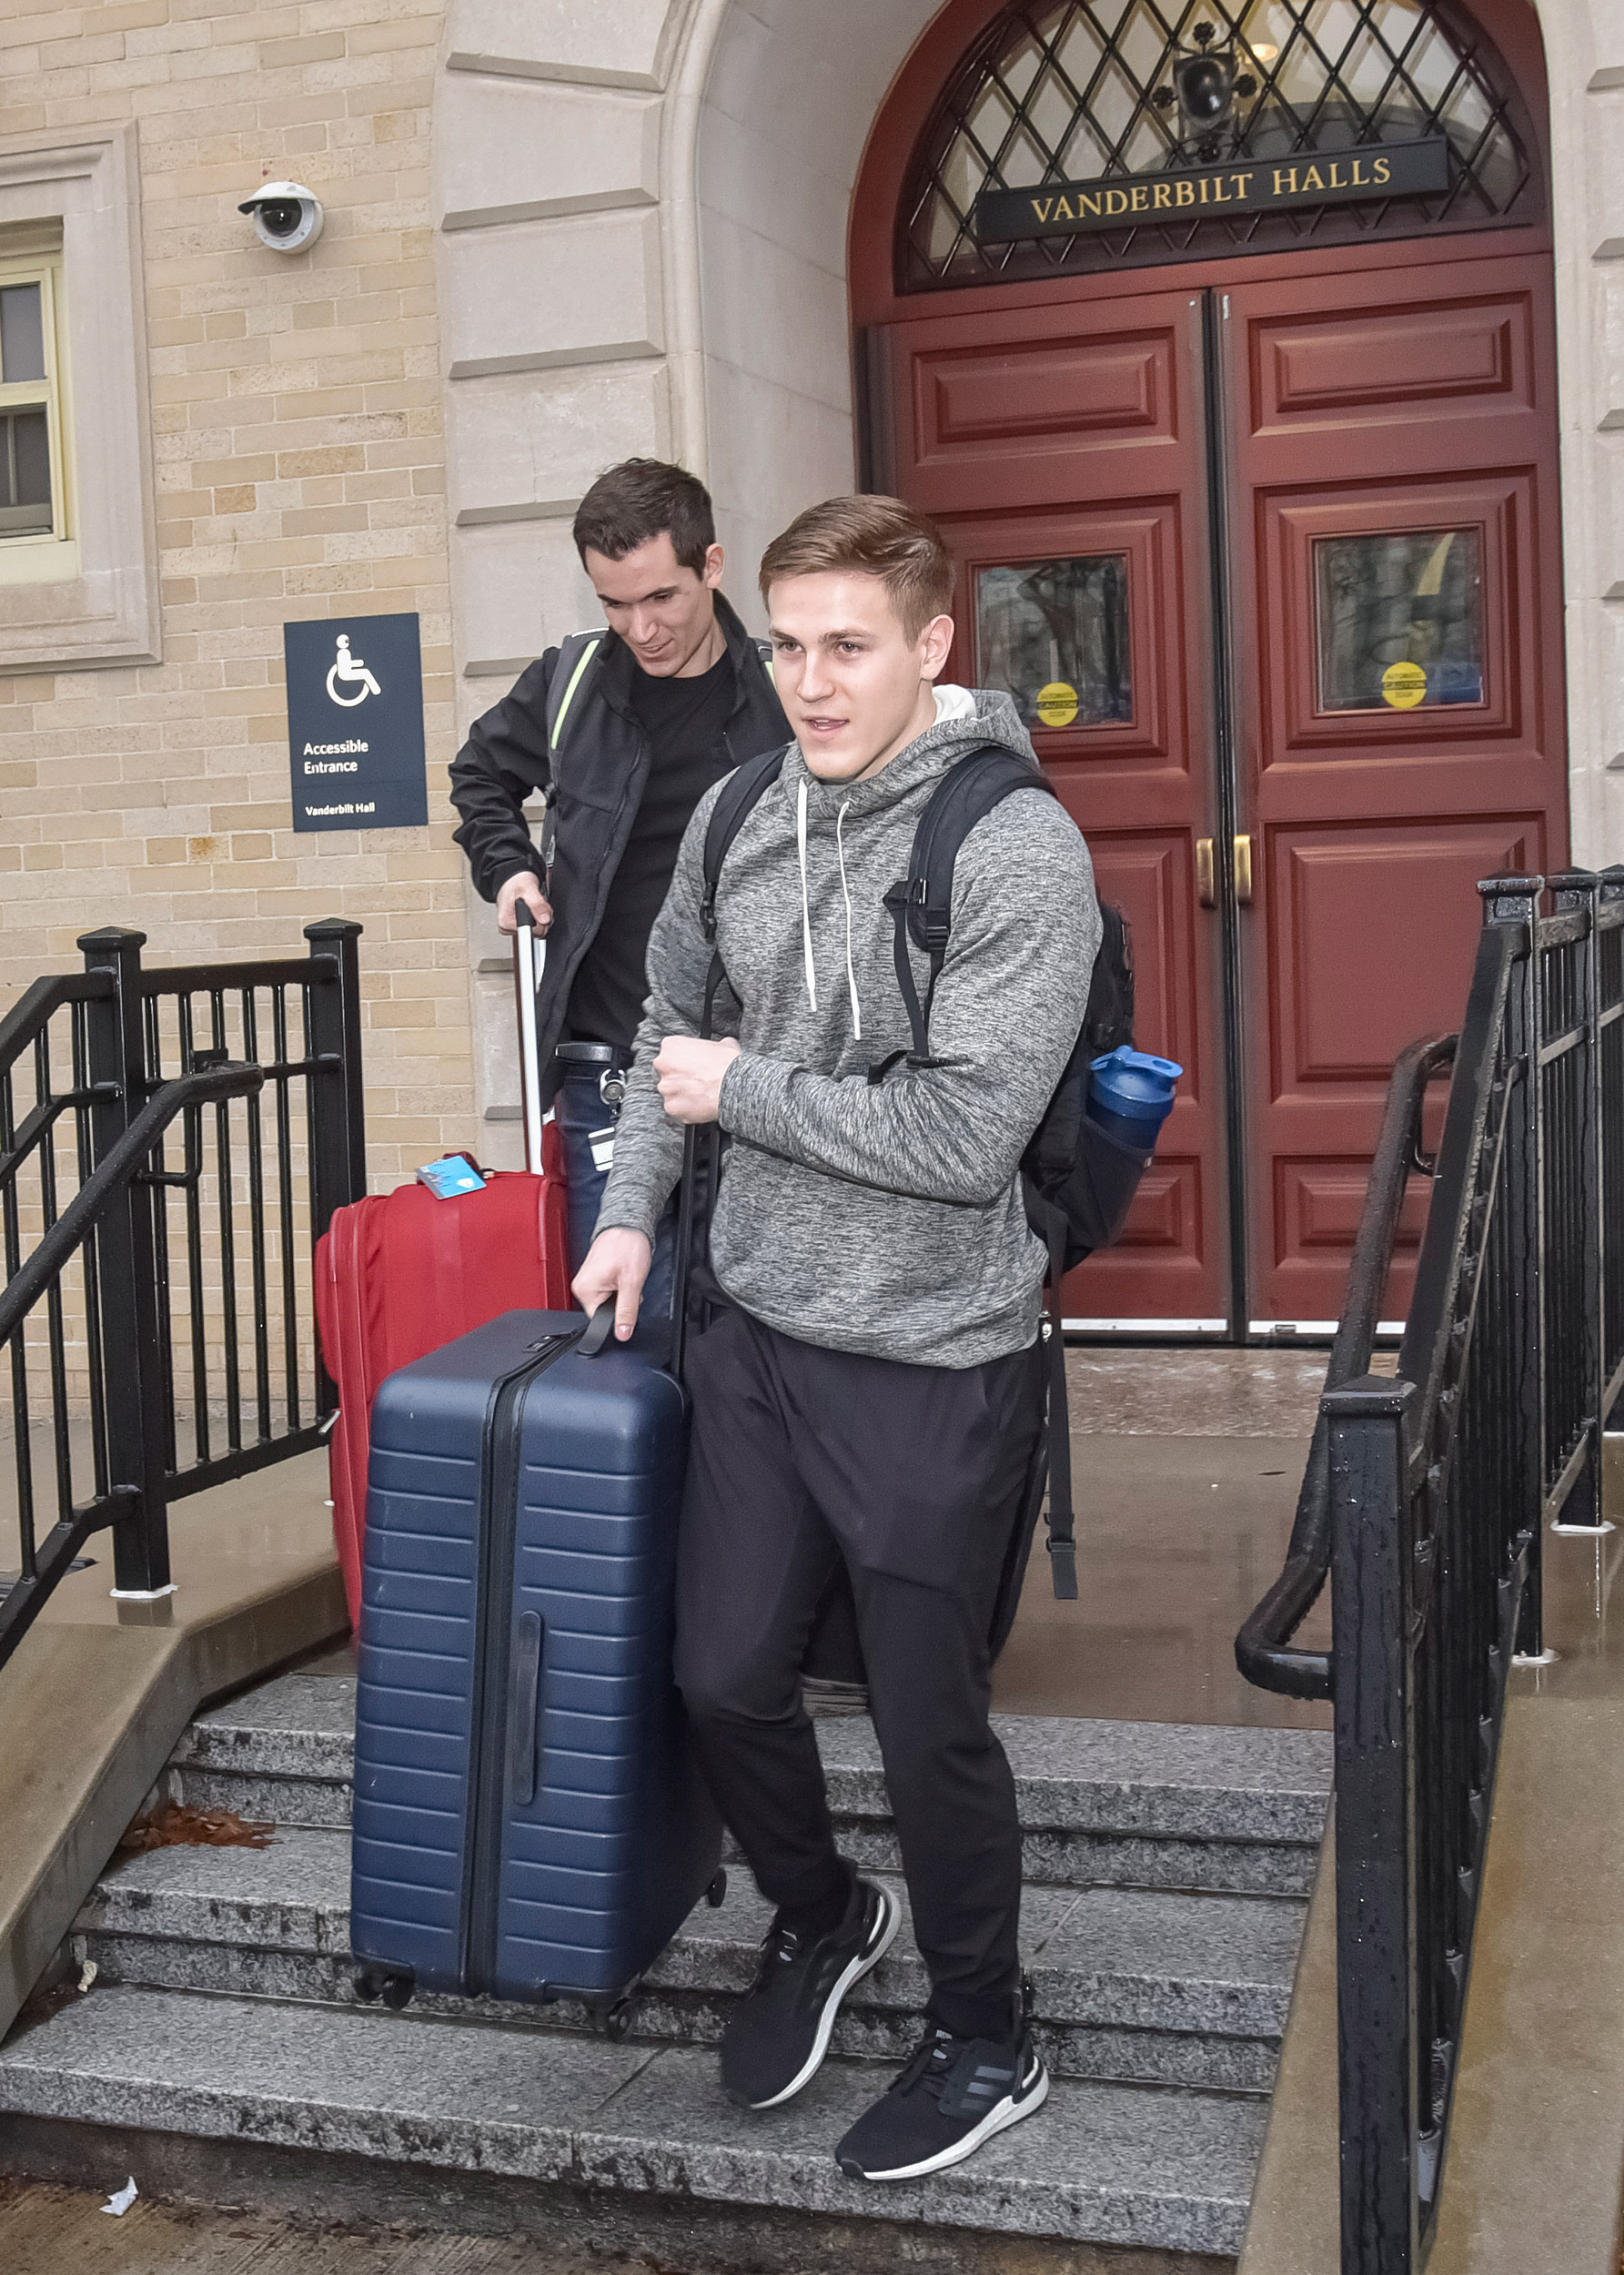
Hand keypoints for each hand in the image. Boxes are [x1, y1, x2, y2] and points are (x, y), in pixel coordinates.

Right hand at [496, 872, 551, 935]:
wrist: (513, 880)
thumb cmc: (516, 882)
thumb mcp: (528, 888)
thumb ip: (537, 904)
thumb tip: (545, 920)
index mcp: (505, 921)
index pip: (532, 932)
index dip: (542, 922)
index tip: (539, 910)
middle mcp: (507, 928)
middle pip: (537, 932)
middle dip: (543, 918)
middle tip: (538, 904)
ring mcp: (512, 929)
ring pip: (538, 931)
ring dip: (542, 918)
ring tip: (536, 905)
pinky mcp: (517, 929)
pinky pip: (536, 929)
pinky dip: (539, 919)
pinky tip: (534, 910)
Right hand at [572, 1227, 651, 1342]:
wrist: (629, 1226)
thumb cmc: (628, 1246)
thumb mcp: (631, 1282)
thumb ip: (627, 1311)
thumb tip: (622, 1333)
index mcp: (585, 1290)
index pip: (600, 1320)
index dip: (618, 1316)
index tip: (628, 1303)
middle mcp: (582, 1286)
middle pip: (604, 1311)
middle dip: (621, 1303)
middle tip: (628, 1285)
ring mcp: (587, 1281)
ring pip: (608, 1301)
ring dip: (621, 1294)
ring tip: (626, 1277)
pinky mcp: (595, 1276)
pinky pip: (607, 1291)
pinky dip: (619, 1287)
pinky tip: (623, 1275)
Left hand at [654, 1035, 739, 1124]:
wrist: (733, 1087)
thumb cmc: (727, 1066)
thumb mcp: (723, 1044)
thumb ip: (712, 1046)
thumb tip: (718, 1048)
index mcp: (671, 1046)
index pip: (669, 1053)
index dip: (682, 1060)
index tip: (690, 1065)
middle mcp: (663, 1065)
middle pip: (666, 1072)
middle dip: (679, 1077)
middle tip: (695, 1080)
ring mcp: (665, 1088)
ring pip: (670, 1091)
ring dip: (681, 1093)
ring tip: (699, 1093)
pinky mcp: (671, 1106)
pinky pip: (675, 1107)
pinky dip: (685, 1108)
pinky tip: (699, 1103)